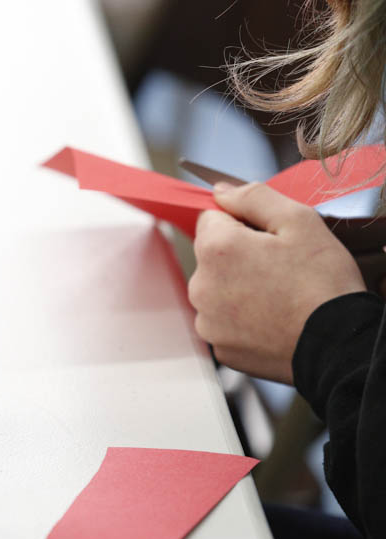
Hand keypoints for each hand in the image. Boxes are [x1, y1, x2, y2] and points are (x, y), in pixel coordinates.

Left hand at [188, 182, 365, 383]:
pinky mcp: (219, 346)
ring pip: (218, 290)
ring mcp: (207, 320)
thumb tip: (221, 192)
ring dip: (239, 288)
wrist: (337, 345)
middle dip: (240, 256)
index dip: (242, 223)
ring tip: (279, 296)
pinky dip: (243, 318)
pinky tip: (272, 319)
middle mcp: (200, 286)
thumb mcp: (299, 221)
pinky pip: (225, 322)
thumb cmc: (322, 283)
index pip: (211, 218)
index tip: (268, 238)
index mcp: (215, 249)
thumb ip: (254, 197)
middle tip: (281, 268)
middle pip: (212, 257)